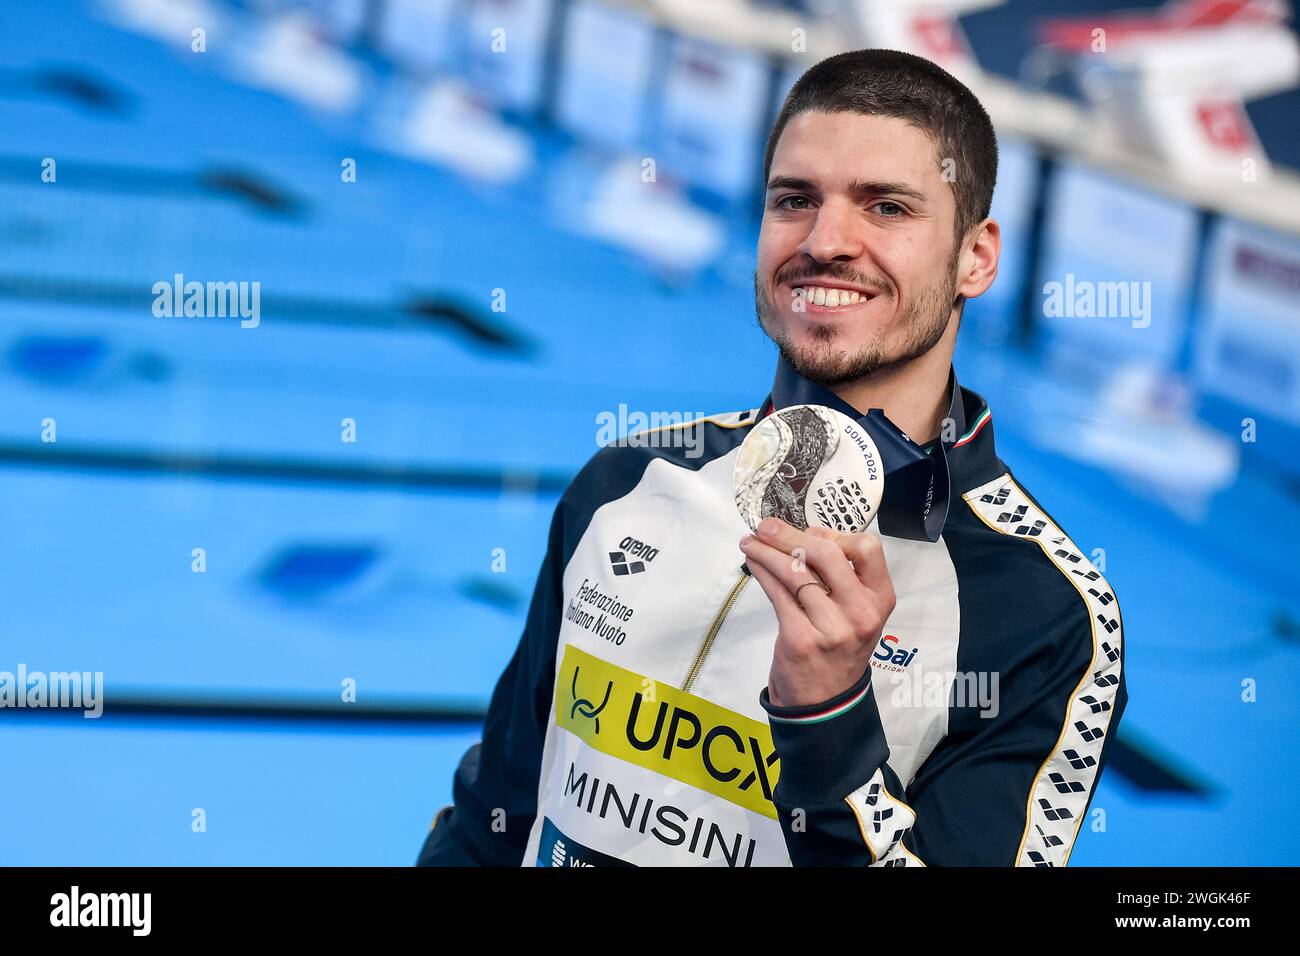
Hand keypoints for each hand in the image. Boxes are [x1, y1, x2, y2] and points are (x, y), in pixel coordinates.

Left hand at [739, 516, 895, 707]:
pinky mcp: (800, 638)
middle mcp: (861, 612)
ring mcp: (831, 627)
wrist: (825, 703)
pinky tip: (753, 561)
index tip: (810, 535)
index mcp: (880, 599)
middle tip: (766, 526)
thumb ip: (842, 579)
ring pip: (794, 571)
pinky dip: (761, 570)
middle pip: (825, 554)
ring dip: (766, 550)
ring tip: (751, 541)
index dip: (835, 535)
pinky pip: (777, 592)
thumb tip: (804, 536)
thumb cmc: (839, 649)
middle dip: (789, 535)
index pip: (867, 548)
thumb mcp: (856, 615)